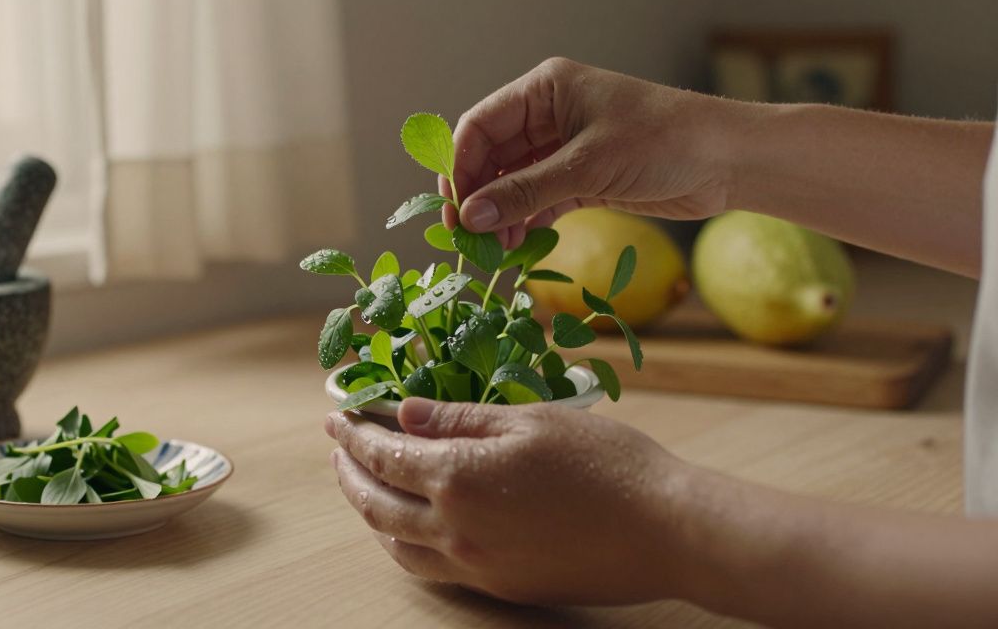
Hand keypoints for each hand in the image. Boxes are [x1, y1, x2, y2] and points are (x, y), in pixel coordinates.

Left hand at [324, 398, 696, 606]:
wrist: (664, 531)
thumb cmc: (606, 465)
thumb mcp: (530, 421)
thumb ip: (460, 419)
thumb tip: (405, 413)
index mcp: (458, 477)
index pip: (383, 455)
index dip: (352, 434)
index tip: (335, 415)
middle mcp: (455, 528)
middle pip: (376, 503)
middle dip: (349, 472)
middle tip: (337, 449)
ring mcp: (475, 564)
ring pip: (396, 544)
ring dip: (369, 513)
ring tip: (363, 488)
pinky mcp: (499, 586)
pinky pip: (430, 569)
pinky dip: (403, 545)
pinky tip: (409, 529)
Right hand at [441, 57, 733, 246]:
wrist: (728, 161)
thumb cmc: (664, 142)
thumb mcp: (588, 166)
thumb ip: (526, 192)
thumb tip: (471, 216)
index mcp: (546, 90)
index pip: (480, 125)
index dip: (460, 166)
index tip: (454, 208)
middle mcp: (549, 115)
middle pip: (492, 157)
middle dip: (479, 196)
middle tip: (467, 237)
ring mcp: (565, 148)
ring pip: (513, 183)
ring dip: (501, 215)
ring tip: (495, 250)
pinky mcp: (583, 179)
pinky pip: (539, 201)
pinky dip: (526, 223)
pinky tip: (517, 247)